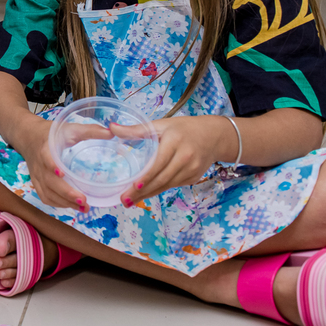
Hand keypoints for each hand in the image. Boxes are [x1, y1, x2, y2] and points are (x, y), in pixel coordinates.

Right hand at [11, 114, 90, 211]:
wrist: (28, 137)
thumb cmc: (51, 133)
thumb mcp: (70, 128)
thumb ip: (90, 130)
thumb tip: (112, 132)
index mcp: (45, 148)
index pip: (46, 158)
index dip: (52, 166)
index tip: (62, 173)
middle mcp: (39, 164)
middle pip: (49, 182)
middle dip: (66, 192)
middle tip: (83, 200)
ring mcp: (37, 176)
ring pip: (48, 193)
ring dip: (65, 202)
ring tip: (84, 207)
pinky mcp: (37, 183)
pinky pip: (45, 197)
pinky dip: (58, 204)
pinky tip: (72, 206)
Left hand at [110, 116, 226, 205]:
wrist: (213, 137)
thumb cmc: (183, 129)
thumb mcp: (160, 125)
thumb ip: (136, 130)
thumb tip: (112, 128)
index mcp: (175, 142)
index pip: (158, 162)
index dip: (146, 176)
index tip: (133, 186)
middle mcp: (185, 158)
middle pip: (162, 178)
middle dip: (142, 191)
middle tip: (124, 200)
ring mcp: (191, 170)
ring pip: (167, 185)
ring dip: (148, 194)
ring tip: (130, 201)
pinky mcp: (193, 178)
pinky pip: (173, 186)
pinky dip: (158, 190)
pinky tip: (145, 194)